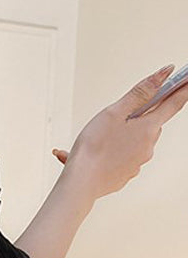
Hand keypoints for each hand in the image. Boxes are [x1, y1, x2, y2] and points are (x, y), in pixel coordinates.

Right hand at [50, 63, 187, 198]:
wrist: (80, 183)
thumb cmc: (94, 149)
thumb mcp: (114, 112)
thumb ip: (140, 93)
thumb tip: (163, 74)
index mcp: (148, 128)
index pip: (173, 103)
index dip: (182, 89)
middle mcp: (148, 147)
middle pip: (151, 124)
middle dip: (141, 117)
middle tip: (121, 115)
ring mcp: (138, 163)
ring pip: (136, 142)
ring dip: (124, 137)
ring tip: (101, 139)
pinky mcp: (125, 175)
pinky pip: (123, 158)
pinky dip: (114, 154)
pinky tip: (98, 154)